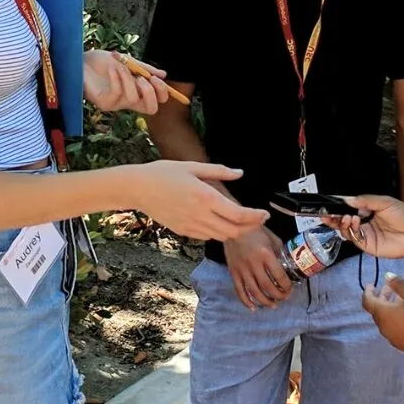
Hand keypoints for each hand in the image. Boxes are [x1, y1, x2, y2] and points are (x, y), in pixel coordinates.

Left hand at [84, 50, 170, 113]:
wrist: (80, 61)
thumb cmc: (102, 62)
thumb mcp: (127, 61)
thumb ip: (144, 68)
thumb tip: (164, 75)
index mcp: (137, 91)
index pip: (157, 100)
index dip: (162, 92)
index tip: (156, 77)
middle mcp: (129, 101)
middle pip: (151, 109)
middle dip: (151, 93)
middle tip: (143, 79)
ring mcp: (117, 103)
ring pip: (133, 98)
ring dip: (128, 79)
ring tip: (121, 66)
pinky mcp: (104, 103)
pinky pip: (117, 93)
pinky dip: (117, 78)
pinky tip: (112, 68)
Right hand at [130, 162, 266, 241]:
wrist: (137, 188)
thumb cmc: (164, 173)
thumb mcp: (193, 167)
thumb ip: (219, 171)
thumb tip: (240, 173)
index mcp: (206, 197)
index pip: (239, 215)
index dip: (256, 217)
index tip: (265, 214)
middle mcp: (200, 215)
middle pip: (234, 230)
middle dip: (250, 227)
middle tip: (258, 220)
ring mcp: (191, 226)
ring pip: (221, 236)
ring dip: (235, 231)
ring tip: (242, 221)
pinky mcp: (183, 231)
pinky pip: (207, 236)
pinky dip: (218, 232)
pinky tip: (220, 222)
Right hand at [223, 225, 292, 309]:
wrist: (233, 227)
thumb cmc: (255, 231)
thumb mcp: (273, 239)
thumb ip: (279, 253)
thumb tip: (288, 265)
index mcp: (266, 254)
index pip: (279, 276)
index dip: (286, 286)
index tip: (290, 289)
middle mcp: (254, 263)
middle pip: (267, 287)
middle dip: (278, 296)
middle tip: (283, 298)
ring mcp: (242, 269)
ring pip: (254, 292)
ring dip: (265, 302)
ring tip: (272, 305)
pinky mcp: (233, 272)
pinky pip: (239, 290)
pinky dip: (246, 301)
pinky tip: (253, 308)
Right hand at [329, 195, 403, 259]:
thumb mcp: (385, 202)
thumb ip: (366, 200)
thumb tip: (347, 199)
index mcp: (368, 210)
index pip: (349, 208)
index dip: (338, 207)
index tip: (328, 204)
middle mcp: (364, 222)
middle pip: (343, 220)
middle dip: (334, 217)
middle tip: (327, 214)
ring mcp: (365, 234)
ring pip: (346, 230)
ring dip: (342, 223)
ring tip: (346, 217)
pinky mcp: (367, 245)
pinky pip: (353, 238)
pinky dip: (350, 231)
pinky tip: (354, 223)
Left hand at [362, 272, 403, 362]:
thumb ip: (400, 284)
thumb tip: (387, 276)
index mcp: (384, 314)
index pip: (367, 302)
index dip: (367, 292)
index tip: (371, 285)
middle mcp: (383, 327)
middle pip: (376, 310)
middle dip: (381, 297)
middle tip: (390, 288)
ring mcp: (390, 337)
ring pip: (384, 319)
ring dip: (388, 307)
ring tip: (401, 299)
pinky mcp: (399, 344)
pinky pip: (391, 327)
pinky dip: (393, 317)